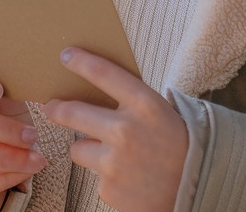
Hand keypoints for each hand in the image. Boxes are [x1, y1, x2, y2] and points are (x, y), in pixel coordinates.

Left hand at [44, 48, 188, 211]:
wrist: (194, 186)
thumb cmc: (175, 143)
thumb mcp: (159, 111)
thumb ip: (129, 99)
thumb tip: (91, 85)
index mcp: (144, 105)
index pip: (104, 74)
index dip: (80, 62)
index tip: (65, 55)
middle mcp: (125, 131)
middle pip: (73, 112)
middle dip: (56, 109)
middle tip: (51, 107)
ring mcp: (114, 162)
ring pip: (78, 149)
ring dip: (89, 150)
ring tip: (115, 156)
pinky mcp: (108, 188)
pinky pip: (93, 175)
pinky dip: (105, 175)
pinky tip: (126, 176)